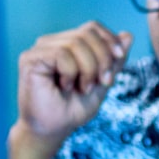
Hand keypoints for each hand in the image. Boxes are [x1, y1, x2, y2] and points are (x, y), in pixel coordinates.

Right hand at [15, 21, 133, 141]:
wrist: (52, 130)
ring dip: (88, 69)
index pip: (93, 27)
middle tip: (100, 82)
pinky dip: (71, 72)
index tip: (119, 60)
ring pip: (77, 42)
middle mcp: (53, 42)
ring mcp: (40, 49)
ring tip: (82, 88)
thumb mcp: (102, 82)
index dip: (110, 40)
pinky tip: (65, 87)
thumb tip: (128, 35)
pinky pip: (61, 53)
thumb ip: (114, 60)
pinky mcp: (30, 58)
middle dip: (103, 59)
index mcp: (69, 44)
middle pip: (88, 33)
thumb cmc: (72, 109)